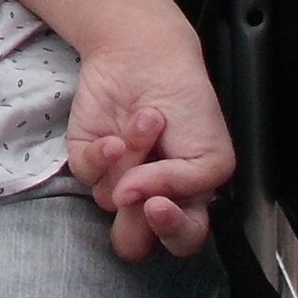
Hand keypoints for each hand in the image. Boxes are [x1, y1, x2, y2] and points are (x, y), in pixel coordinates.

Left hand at [66, 33, 235, 261]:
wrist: (149, 56)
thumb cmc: (186, 102)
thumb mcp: (211, 153)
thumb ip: (185, 187)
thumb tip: (136, 199)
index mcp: (184, 200)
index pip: (180, 241)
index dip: (171, 233)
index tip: (160, 207)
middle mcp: (147, 196)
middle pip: (134, 241)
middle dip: (137, 218)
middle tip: (146, 189)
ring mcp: (116, 178)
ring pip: (110, 200)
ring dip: (133, 159)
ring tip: (148, 122)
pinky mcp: (87, 158)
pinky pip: (86, 174)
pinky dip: (102, 155)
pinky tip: (115, 136)